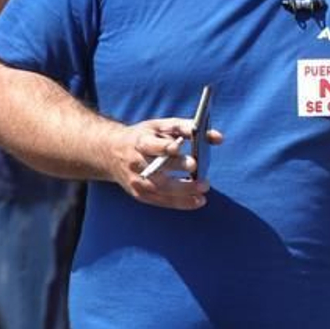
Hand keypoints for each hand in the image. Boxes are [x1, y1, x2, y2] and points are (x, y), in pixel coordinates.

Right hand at [105, 116, 224, 209]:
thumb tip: (219, 138)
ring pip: (159, 189)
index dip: (164, 147)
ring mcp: (136, 181)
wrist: (110, 152)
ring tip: (203, 193)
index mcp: (140, 141)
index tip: (178, 147)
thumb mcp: (162, 126)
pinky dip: (180, 203)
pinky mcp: (139, 193)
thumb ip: (189, 128)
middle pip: (157, 170)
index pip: (151, 145)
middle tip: (201, 176)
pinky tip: (197, 201)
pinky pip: (160, 201)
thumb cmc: (144, 136)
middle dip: (178, 173)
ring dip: (183, 193)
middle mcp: (136, 162)